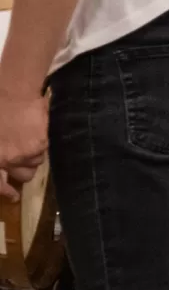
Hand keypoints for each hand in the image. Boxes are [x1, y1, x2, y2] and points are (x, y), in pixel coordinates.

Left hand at [0, 91, 48, 205]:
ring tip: (28, 140)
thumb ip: (0, 152)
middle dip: (23, 169)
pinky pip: (43, 151)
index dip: (6, 190)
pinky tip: (34, 133)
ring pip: (35, 163)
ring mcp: (24, 153)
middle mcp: (8, 159)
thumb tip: (5, 164)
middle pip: (23, 175)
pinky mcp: (39, 144)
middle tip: (22, 159)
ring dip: (32, 155)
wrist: (11, 93)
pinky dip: (40, 144)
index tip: (13, 196)